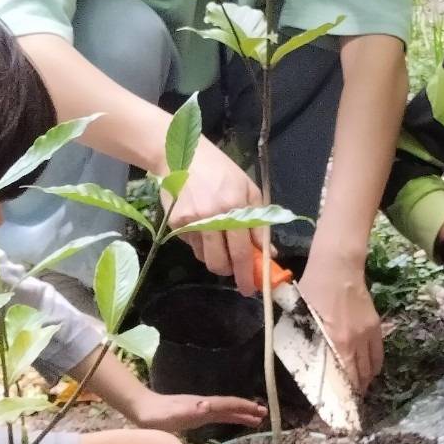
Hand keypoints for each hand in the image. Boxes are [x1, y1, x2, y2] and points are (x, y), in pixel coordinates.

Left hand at [130, 392, 266, 432]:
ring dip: (241, 414)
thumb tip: (211, 405)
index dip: (245, 408)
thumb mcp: (175, 414)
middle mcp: (205, 405)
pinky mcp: (195, 414)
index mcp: (203, 405)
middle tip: (264, 415)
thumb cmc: (157, 416)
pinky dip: (229, 417)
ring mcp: (200, 409)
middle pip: (230, 407)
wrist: (142, 410)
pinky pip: (218, 415)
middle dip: (247, 410)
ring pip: (226, 411)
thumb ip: (192, 410)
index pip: (229, 405)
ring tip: (255, 420)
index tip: (260, 411)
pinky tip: (231, 420)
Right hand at [164, 138, 264, 295]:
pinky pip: (192, 245)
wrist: (182, 155)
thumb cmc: (222, 172)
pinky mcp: (174, 223)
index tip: (251, 288)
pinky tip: (204, 226)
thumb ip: (259, 223)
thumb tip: (268, 252)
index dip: (247, 273)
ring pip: (204, 257)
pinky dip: (201, 244)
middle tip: (237, 271)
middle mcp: (210, 217)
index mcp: (233, 208)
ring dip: (216, 258)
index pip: (242, 251)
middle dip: (230, 272)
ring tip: (220, 240)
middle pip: (220, 261)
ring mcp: (190, 221)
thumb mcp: (249, 191)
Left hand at [298, 260, 382, 392]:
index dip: (343, 396)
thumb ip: (305, 340)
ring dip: (364, 381)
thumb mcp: (301, 316)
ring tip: (355, 389)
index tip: (338, 409)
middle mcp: (357, 342)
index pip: (345, 377)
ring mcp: (369, 334)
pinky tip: (366, 370)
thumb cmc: (313, 289)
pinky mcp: (376, 326)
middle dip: (354, 393)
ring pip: (371, 368)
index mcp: (339, 341)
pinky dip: (373, 367)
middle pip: (360, 377)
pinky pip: (378, 354)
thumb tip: (304, 362)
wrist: (338, 267)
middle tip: (345, 402)